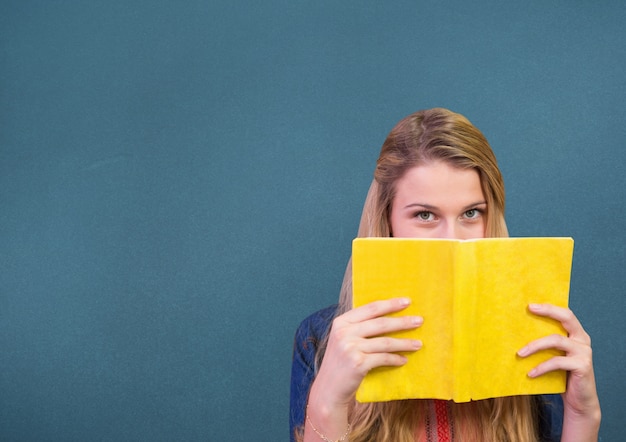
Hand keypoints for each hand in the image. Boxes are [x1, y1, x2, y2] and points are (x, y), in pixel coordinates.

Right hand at [304, 298, 421, 440]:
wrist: (329, 389)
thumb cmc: (340, 363)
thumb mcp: (343, 339)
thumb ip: (358, 327)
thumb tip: (388, 316)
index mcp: (341, 322)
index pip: (370, 308)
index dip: (390, 304)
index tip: (407, 301)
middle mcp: (344, 332)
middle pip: (380, 323)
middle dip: (402, 322)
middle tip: (419, 321)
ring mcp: (350, 348)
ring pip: (385, 342)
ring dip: (404, 343)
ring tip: (418, 344)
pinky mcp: (358, 363)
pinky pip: (383, 358)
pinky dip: (396, 359)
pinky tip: (404, 360)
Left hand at [517, 303, 600, 439]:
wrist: (579, 401)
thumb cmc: (562, 376)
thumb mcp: (554, 356)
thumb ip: (546, 343)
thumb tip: (517, 332)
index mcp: (576, 333)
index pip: (565, 313)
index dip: (549, 307)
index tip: (530, 304)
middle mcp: (582, 339)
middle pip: (566, 318)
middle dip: (548, 311)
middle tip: (529, 309)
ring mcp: (584, 352)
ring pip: (556, 340)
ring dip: (535, 345)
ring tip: (519, 353)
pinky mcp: (582, 366)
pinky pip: (557, 362)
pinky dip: (541, 367)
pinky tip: (530, 373)